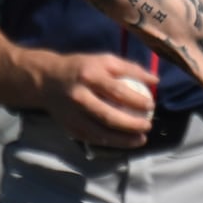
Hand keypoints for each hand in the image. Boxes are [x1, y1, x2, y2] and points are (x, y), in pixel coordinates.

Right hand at [40, 53, 156, 149]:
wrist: (47, 80)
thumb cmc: (82, 68)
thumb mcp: (104, 60)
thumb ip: (130, 68)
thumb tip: (155, 81)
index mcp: (89, 76)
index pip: (117, 91)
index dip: (136, 100)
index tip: (151, 105)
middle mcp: (79, 96)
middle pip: (108, 116)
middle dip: (131, 125)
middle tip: (148, 126)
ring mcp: (72, 115)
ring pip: (100, 133)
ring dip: (123, 140)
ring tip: (141, 139)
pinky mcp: (69, 128)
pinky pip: (93, 138)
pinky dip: (110, 142)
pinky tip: (124, 141)